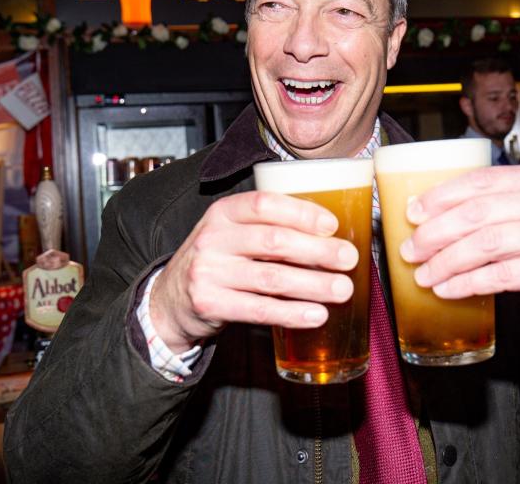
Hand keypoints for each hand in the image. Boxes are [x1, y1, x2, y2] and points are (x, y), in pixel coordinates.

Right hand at [150, 191, 358, 352]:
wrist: (170, 299)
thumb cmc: (219, 260)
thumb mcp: (232, 233)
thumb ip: (268, 227)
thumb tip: (331, 235)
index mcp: (223, 213)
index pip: (264, 204)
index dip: (301, 213)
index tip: (332, 225)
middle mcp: (213, 239)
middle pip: (274, 242)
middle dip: (318, 251)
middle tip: (349, 259)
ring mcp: (209, 273)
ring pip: (271, 279)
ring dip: (313, 285)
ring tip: (343, 289)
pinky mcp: (210, 304)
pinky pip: (259, 310)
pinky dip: (292, 313)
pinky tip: (316, 314)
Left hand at [400, 164, 519, 318]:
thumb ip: (507, 203)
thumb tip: (443, 216)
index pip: (481, 181)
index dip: (441, 196)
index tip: (413, 212)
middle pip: (478, 212)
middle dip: (436, 232)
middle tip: (411, 249)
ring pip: (487, 244)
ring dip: (447, 261)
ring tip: (424, 274)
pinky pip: (505, 275)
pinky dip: (470, 283)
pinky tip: (450, 289)